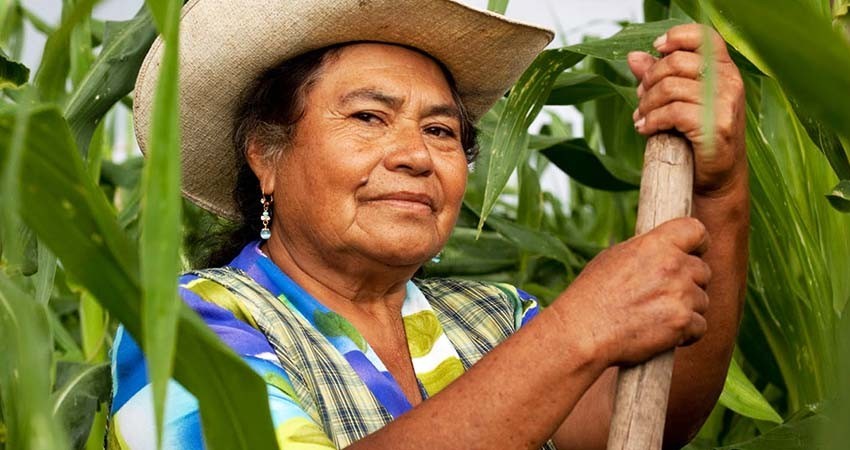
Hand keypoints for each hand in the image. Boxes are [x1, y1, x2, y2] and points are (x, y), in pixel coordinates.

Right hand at [555, 217, 711, 366]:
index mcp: (655, 244)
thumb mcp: (614, 257)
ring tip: (657, 316)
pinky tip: (664, 333)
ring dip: (687, 309)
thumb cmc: (591, 295)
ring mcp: (681, 294)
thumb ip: (647, 251)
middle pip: (703, 270)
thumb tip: (664, 251)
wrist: (583, 331)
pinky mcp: (683, 322)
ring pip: (702, 300)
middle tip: (665, 295)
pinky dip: (686, 333)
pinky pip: (700, 326)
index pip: (697, 230)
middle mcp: (673, 265)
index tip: (693, 253)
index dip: (698, 244)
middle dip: (689, 283)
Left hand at [627, 24, 746, 196]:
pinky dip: (652, 120)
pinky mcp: (715, 125)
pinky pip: (672, 112)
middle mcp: (729, 81)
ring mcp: (725, 103)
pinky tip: (645, 128)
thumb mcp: (678, 101)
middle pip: (675, 63)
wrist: (716, 178)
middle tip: (641, 100)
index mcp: (724, 69)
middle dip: (649, 81)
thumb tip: (633, 56)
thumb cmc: (696, 137)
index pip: (702, 37)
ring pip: (669, 88)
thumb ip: (658, 76)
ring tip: (642, 117)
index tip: (656, 50)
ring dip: (646, 104)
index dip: (676, 38)